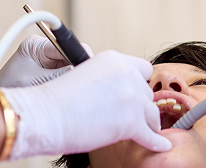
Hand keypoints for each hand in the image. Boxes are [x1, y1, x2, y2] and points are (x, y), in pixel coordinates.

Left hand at [0, 35, 90, 87]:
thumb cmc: (10, 90)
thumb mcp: (37, 81)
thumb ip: (60, 74)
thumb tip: (81, 70)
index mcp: (36, 45)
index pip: (65, 45)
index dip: (79, 55)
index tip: (89, 68)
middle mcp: (41, 49)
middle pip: (69, 54)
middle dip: (76, 67)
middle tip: (80, 82)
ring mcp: (44, 60)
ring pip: (69, 64)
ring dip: (71, 76)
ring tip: (70, 89)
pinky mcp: (46, 71)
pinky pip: (64, 74)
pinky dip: (66, 82)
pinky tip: (66, 91)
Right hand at [3, 50, 171, 157]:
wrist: (45, 117)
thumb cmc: (57, 101)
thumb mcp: (86, 76)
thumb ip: (108, 80)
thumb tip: (123, 96)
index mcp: (115, 59)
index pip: (142, 70)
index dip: (138, 84)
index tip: (133, 95)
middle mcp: (127, 74)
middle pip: (147, 93)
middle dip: (139, 106)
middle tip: (129, 116)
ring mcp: (132, 98)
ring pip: (152, 114)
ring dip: (146, 123)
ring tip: (142, 131)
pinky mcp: (132, 122)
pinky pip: (151, 135)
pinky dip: (156, 142)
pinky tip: (161, 145)